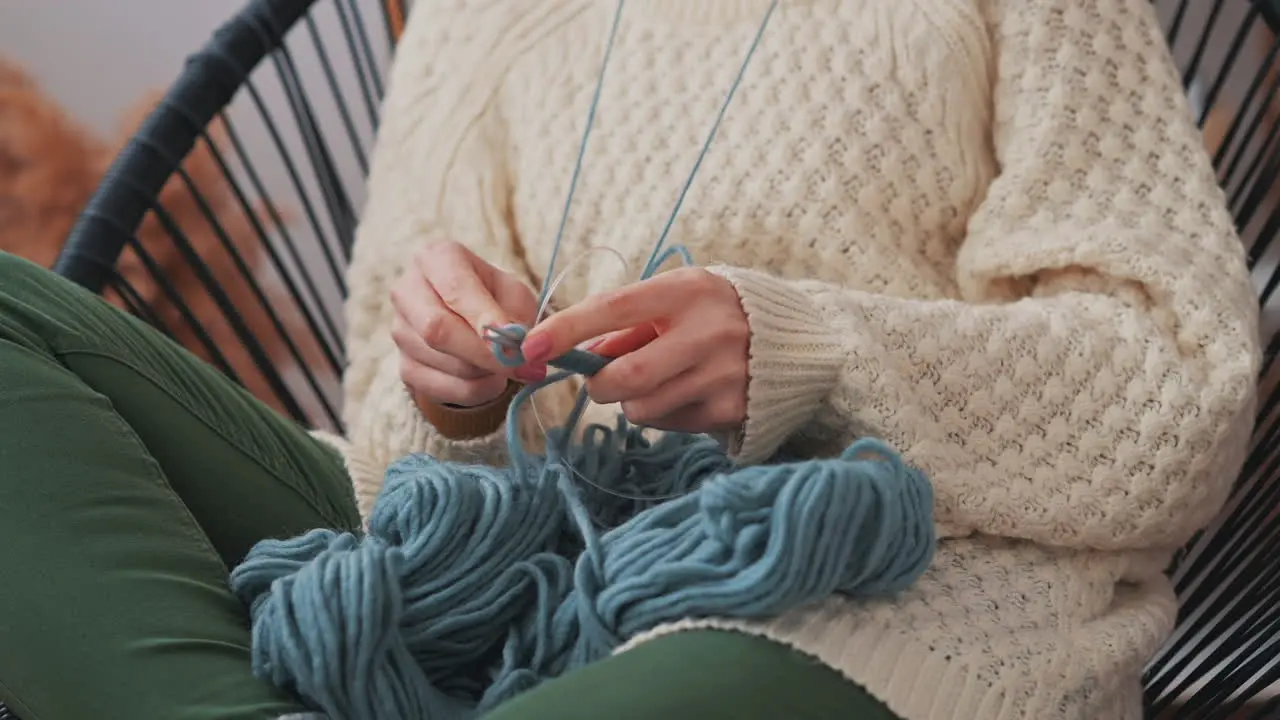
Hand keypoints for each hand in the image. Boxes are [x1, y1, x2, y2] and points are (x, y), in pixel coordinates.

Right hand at [391, 240, 543, 407]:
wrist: (472, 322)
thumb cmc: (495, 300)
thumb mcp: (514, 296)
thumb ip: (515, 317)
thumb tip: (516, 349)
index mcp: (436, 258)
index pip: (454, 288)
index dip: (484, 317)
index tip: (515, 341)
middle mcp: (408, 291)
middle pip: (437, 329)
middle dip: (486, 353)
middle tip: (524, 366)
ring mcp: (400, 331)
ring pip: (445, 362)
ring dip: (486, 372)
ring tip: (510, 365)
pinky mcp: (404, 367)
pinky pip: (443, 389)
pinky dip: (477, 390)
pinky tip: (491, 379)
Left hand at [521, 267, 749, 433]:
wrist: (796, 341)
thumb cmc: (715, 313)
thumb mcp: (675, 300)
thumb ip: (628, 324)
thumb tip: (582, 359)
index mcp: (687, 291)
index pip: (614, 308)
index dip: (568, 328)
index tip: (530, 343)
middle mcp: (707, 332)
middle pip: (624, 377)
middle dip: (600, 385)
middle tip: (602, 381)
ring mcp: (722, 375)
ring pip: (641, 409)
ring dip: (633, 402)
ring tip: (659, 381)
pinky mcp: (730, 410)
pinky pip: (669, 425)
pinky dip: (664, 414)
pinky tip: (686, 393)